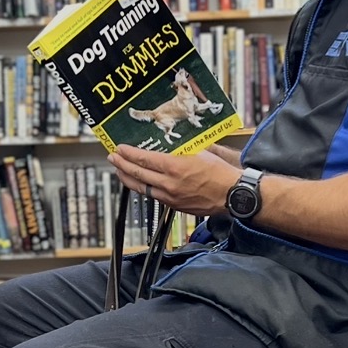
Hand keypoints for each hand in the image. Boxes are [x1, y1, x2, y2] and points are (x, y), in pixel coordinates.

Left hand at [110, 145, 235, 215]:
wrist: (233, 195)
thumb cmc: (222, 174)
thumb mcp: (201, 151)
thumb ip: (184, 148)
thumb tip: (173, 141)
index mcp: (175, 167)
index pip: (144, 159)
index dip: (128, 154)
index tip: (120, 149)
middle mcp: (169, 184)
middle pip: (137, 174)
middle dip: (122, 165)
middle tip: (113, 158)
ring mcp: (170, 197)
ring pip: (141, 188)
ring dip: (128, 178)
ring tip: (120, 171)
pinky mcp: (175, 206)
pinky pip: (153, 196)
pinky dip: (143, 188)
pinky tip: (140, 184)